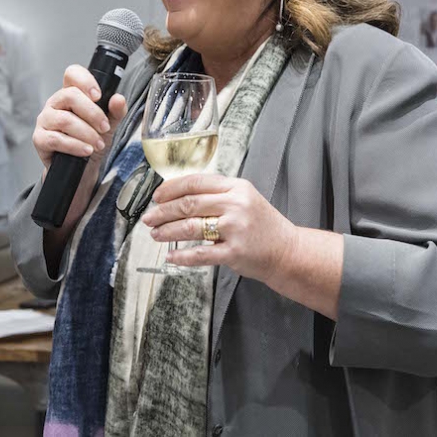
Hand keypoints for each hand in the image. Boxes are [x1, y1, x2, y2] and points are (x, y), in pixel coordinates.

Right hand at [32, 64, 127, 170]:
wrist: (81, 168)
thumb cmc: (91, 139)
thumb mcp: (109, 124)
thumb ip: (115, 111)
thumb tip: (118, 99)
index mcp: (70, 93)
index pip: (72, 74)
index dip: (85, 81)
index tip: (99, 96)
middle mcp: (55, 103)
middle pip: (70, 96)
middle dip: (92, 113)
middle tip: (105, 127)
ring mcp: (45, 120)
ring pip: (64, 120)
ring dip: (86, 133)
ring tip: (98, 144)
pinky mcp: (39, 139)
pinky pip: (56, 139)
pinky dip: (75, 146)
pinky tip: (86, 150)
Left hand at [142, 174, 298, 283]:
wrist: (288, 250)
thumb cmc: (262, 225)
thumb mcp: (245, 199)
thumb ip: (218, 194)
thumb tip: (180, 195)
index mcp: (236, 187)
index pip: (196, 182)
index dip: (171, 188)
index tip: (157, 196)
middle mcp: (236, 204)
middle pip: (189, 204)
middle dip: (163, 211)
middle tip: (149, 217)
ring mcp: (236, 229)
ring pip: (191, 227)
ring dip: (167, 230)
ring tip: (155, 234)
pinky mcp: (235, 252)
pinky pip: (201, 253)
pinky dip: (182, 255)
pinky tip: (171, 254)